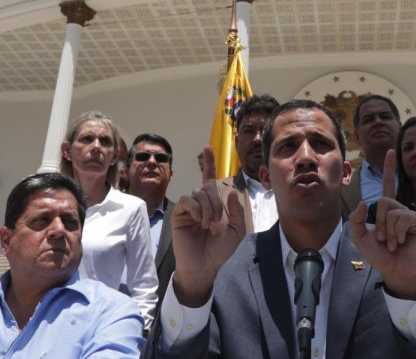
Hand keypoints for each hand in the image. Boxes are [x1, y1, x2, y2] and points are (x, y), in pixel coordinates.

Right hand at [170, 146, 245, 305]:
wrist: (205, 267)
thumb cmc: (220, 251)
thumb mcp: (236, 230)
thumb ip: (237, 211)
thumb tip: (233, 191)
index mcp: (213, 204)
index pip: (210, 178)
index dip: (209, 163)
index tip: (208, 147)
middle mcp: (200, 203)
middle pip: (208, 187)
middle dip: (216, 202)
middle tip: (216, 222)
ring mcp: (188, 209)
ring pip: (198, 193)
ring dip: (208, 208)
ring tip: (208, 226)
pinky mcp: (178, 215)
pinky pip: (187, 201)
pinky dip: (196, 209)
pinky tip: (198, 222)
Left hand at [348, 149, 415, 299]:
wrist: (394, 271)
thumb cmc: (380, 255)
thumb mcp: (361, 238)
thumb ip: (357, 220)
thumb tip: (365, 202)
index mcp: (387, 210)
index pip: (388, 185)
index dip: (389, 168)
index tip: (391, 151)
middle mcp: (400, 209)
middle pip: (383, 201)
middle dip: (379, 223)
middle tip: (384, 240)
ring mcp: (410, 215)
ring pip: (391, 210)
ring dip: (388, 231)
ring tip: (394, 243)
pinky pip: (402, 218)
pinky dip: (397, 232)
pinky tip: (402, 243)